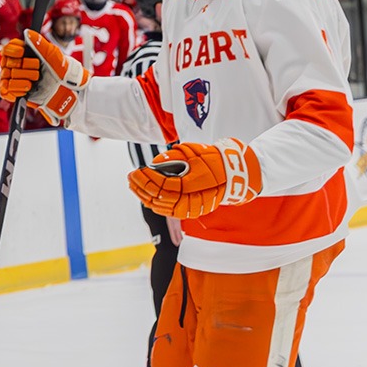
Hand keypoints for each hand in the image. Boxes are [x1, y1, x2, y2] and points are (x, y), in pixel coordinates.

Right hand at [0, 33, 86, 124]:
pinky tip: (26, 89)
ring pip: (6, 77)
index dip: (13, 50)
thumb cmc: (61, 70)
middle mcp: (16, 65)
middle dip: (24, 68)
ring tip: (34, 82)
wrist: (65, 90)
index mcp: (23, 53)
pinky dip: (15, 90)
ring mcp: (13, 78)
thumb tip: (27, 32)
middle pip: (8, 63)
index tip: (22, 53)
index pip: (7, 48)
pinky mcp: (13, 92)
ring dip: (22, 79)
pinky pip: (4, 91)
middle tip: (37, 70)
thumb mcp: (53, 54)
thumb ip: (39, 43)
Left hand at [127, 140, 261, 218]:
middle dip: (141, 186)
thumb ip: (174, 158)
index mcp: (191, 187)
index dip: (146, 178)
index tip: (136, 170)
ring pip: (159, 206)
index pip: (160, 185)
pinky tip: (145, 194)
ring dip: (144, 195)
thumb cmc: (215, 161)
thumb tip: (154, 163)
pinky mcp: (188, 212)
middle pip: (157, 197)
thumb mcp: (195, 154)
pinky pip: (166, 210)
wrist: (235, 175)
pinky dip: (153, 202)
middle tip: (130, 176)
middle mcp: (189, 202)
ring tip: (134, 184)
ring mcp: (189, 209)